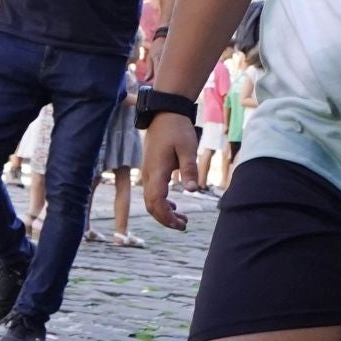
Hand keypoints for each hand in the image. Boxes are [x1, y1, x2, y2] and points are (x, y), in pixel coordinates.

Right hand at [141, 115, 199, 230]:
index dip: (166, 217)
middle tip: (183, 226)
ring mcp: (147, 173)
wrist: (164, 114)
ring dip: (164, 212)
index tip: (180, 224)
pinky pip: (152, 193)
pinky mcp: (150, 170)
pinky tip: (175, 207)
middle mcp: (148, 175)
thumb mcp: (187, 148)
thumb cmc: (177, 130)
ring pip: (151, 201)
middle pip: (151, 206)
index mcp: (156, 172)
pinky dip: (162, 203)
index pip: (156, 202)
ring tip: (182, 221)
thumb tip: (193, 191)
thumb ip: (189, 169)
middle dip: (166, 219)